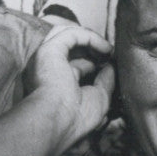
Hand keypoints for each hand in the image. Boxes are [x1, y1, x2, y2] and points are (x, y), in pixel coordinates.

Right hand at [23, 20, 114, 151]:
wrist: (59, 121)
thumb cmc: (76, 118)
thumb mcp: (98, 99)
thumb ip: (105, 81)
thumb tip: (111, 66)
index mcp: (54, 84)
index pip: (73, 66)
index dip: (93, 63)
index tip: (110, 65)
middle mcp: (46, 69)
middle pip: (68, 48)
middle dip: (91, 48)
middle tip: (110, 54)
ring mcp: (45, 58)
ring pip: (66, 35)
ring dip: (91, 39)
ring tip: (109, 49)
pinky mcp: (49, 50)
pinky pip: (71, 34)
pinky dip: (91, 38)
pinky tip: (106, 48)